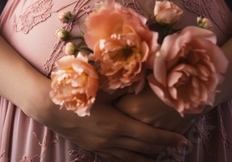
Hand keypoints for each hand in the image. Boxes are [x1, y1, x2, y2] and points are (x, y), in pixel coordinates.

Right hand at [24, 77, 185, 161]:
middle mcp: (111, 140)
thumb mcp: (103, 86)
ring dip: (146, 158)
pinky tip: (133, 157)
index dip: (167, 140)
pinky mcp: (92, 147)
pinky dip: (128, 159)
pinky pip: (115, 157)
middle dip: (162, 150)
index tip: (182, 141)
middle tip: (177, 150)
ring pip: (129, 157)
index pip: (149, 136)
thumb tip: (145, 77)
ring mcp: (101, 146)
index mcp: (117, 124)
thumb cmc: (77, 92)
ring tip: (159, 158)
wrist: (48, 107)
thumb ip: (125, 84)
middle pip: (143, 149)